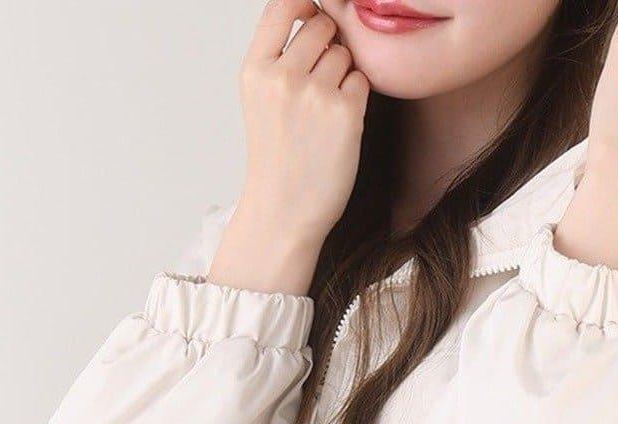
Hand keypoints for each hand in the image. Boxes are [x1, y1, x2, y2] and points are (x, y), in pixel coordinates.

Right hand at [208, 0, 369, 296]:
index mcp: (255, 69)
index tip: (312, 15)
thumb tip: (314, 11)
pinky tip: (339, 123)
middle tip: (321, 80)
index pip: (283, 4)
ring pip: (344, 54)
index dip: (305, 3)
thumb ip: (279, 55)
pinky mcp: (344, 113)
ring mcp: (314, 94)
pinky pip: (361, 80)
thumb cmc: (277, 155)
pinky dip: (356, 97)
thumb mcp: (260, 97)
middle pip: (322, 25)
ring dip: (343, 73)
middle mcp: (282, 76)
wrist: (285, 210)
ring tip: (325, 109)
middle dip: (328, 43)